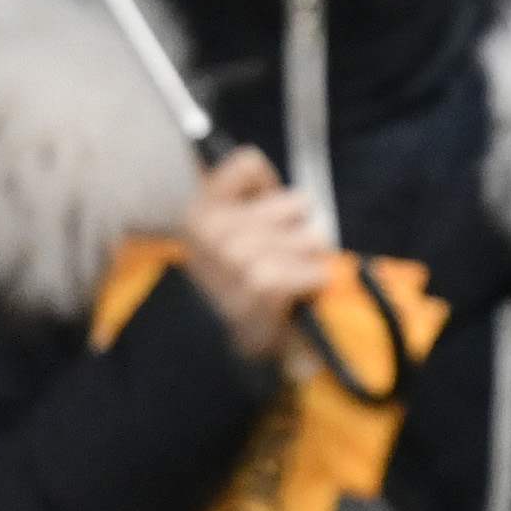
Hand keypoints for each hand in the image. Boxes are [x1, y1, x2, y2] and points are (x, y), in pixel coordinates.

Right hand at [173, 148, 339, 362]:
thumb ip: (241, 197)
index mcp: (198, 211)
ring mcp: (235, 258)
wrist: (214, 346)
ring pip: (310, 237)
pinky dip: (313, 282)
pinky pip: (312, 270)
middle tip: (280, 257)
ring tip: (289, 277)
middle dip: (298, 231)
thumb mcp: (224, 233)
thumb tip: (269, 176)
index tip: (261, 213)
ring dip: (308, 260)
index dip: (267, 189)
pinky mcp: (261, 286)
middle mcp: (211, 230)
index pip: (248, 164)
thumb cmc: (229, 283)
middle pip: (296, 204)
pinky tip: (296, 293)